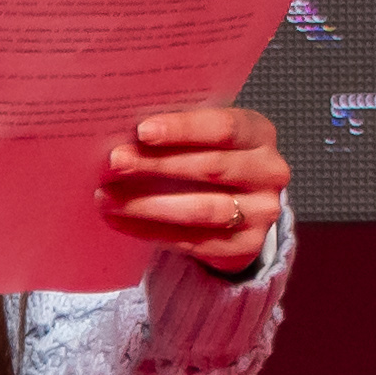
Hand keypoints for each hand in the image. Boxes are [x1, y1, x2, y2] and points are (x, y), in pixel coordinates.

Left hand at [97, 103, 286, 273]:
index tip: (142, 131)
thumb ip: (178, 134)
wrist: (239, 210)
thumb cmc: (209, 161)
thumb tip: (123, 135)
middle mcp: (269, 172)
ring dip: (147, 204)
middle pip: (210, 168)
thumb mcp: (205, 139)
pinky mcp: (246, 246)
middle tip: (115, 163)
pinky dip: (150, 231)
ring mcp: (262, 212)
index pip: (224, 128)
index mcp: (259, 134)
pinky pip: (193, 241)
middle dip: (157, 165)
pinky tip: (119, 220)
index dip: (183, 129)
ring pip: (201, 210)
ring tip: (106, 197)